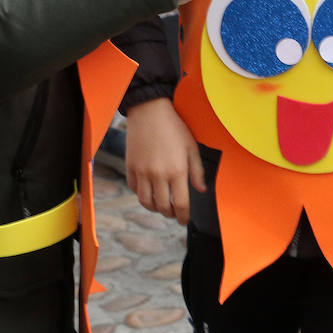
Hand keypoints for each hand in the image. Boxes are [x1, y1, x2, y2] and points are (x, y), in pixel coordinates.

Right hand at [123, 98, 205, 224]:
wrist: (150, 112)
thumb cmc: (175, 128)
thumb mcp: (192, 147)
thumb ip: (197, 171)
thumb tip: (201, 190)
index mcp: (177, 171)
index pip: (181, 204)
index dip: (183, 216)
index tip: (184, 220)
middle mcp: (158, 175)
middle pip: (162, 206)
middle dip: (170, 214)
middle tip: (174, 213)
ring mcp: (142, 172)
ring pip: (146, 202)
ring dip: (155, 208)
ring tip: (162, 206)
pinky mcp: (130, 167)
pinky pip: (134, 189)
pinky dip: (142, 195)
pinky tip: (149, 192)